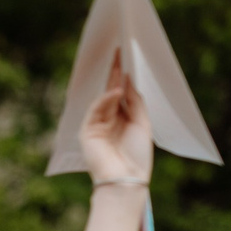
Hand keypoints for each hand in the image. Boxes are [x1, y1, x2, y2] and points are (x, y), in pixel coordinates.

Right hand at [80, 50, 153, 184]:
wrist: (126, 178)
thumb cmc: (137, 155)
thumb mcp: (142, 123)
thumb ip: (135, 102)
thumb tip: (127, 81)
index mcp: (123, 120)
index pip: (122, 94)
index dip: (124, 77)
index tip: (127, 59)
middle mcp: (109, 121)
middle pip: (111, 92)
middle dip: (115, 73)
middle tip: (118, 52)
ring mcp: (97, 126)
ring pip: (103, 99)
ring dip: (111, 83)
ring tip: (119, 67)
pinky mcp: (88, 132)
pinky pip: (96, 110)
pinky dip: (105, 99)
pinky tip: (116, 91)